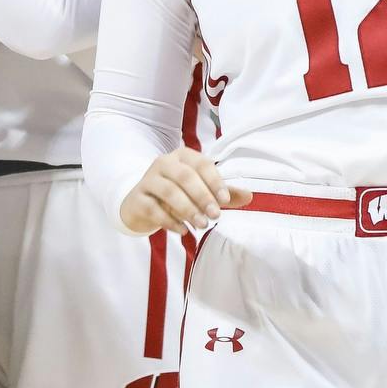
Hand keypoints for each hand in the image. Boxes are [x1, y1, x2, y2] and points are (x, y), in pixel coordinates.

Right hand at [118, 147, 252, 234]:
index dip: (215, 181)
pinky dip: (170, 220)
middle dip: (203, 196)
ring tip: (202, 225)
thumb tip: (249, 196)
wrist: (140, 203)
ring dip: (188, 209)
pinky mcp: (137, 198)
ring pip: (169, 191)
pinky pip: (154, 208)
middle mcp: (164, 163)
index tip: (225, 200)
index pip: (201, 164)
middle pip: (185, 176)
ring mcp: (148, 180)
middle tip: (216, 215)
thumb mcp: (200, 191)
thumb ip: (223, 193)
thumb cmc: (176, 194)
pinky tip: (183, 230)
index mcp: (183, 156)